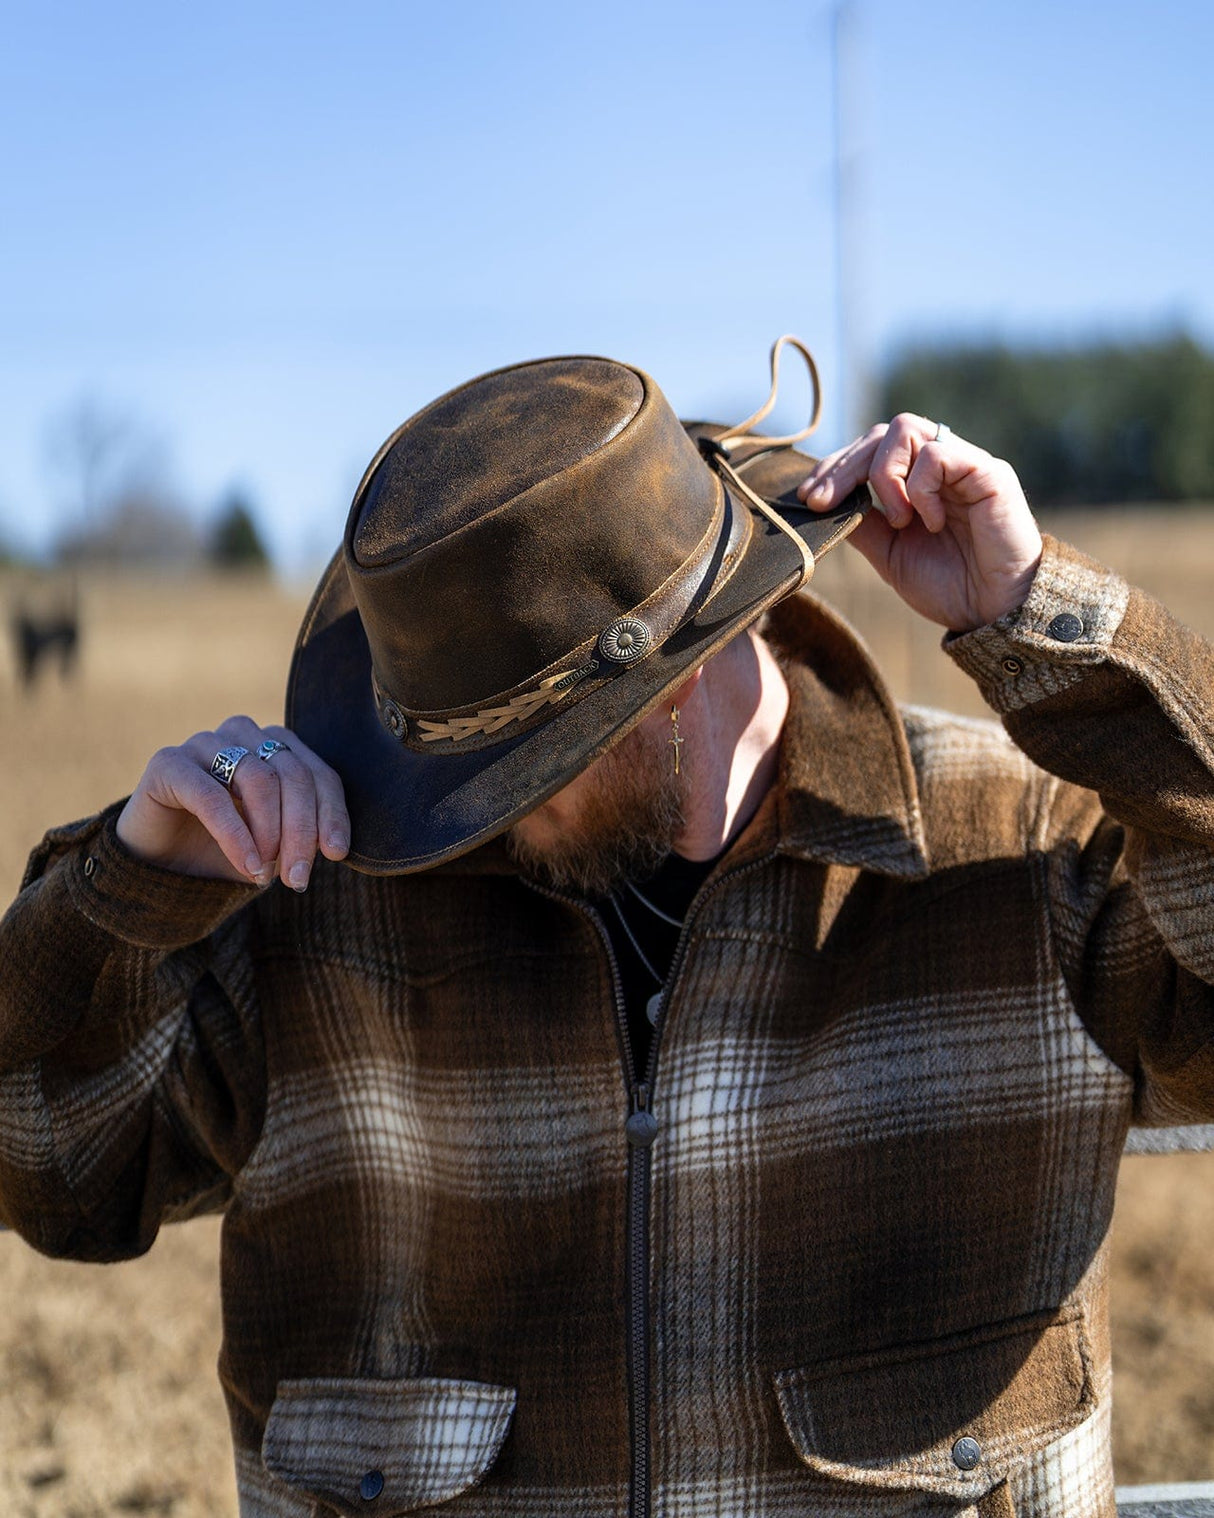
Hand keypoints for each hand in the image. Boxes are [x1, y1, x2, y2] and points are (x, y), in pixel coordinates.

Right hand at [115, 717, 349, 888]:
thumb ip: (303, 834)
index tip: (337, 853)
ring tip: (266, 872)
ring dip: (270, 832)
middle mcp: (242, 734)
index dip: (331, 813)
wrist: (160, 864)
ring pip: (259, 778)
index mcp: (274, 745)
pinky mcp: (169, 763)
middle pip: (292, 775)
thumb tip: (336, 844)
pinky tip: (247, 864)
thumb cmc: (223, 849)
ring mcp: (204, 743)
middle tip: (298, 877)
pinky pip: (211, 796)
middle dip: (302, 830)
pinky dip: (235, 834)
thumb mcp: (274, 844)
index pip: (318, 773)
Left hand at [798, 414, 1043, 630]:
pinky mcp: (988, 471)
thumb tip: (824, 502)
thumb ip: (862, 524)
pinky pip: (938, 453)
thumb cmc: (950, 586)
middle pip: (881, 433)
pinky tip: (930, 522)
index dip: (835, 466)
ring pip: (905, 429)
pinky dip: (920, 488)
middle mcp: (940, 465)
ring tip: (897, 520)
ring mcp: (964, 464)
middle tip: (822, 501)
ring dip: (884, 474)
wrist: (995, 612)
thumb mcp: (889, 555)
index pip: (869, 449)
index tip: (808, 497)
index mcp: (917, 482)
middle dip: (843, 466)